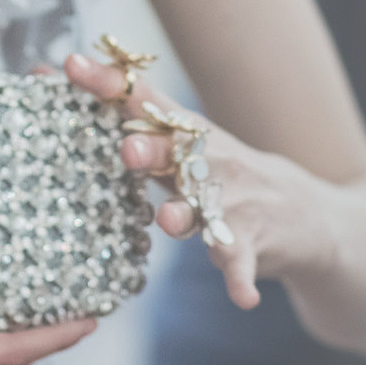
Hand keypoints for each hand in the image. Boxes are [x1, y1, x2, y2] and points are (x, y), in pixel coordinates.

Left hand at [63, 51, 339, 314]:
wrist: (303, 212)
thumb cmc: (222, 175)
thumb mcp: (183, 149)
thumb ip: (134, 130)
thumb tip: (62, 92)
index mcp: (186, 132)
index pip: (143, 99)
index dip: (107, 82)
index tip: (70, 66)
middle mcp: (209, 160)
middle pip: (175, 152)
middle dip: (151, 150)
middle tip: (127, 149)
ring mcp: (234, 202)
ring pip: (203, 207)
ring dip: (184, 214)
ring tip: (168, 222)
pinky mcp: (253, 242)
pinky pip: (243, 262)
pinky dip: (241, 279)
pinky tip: (243, 298)